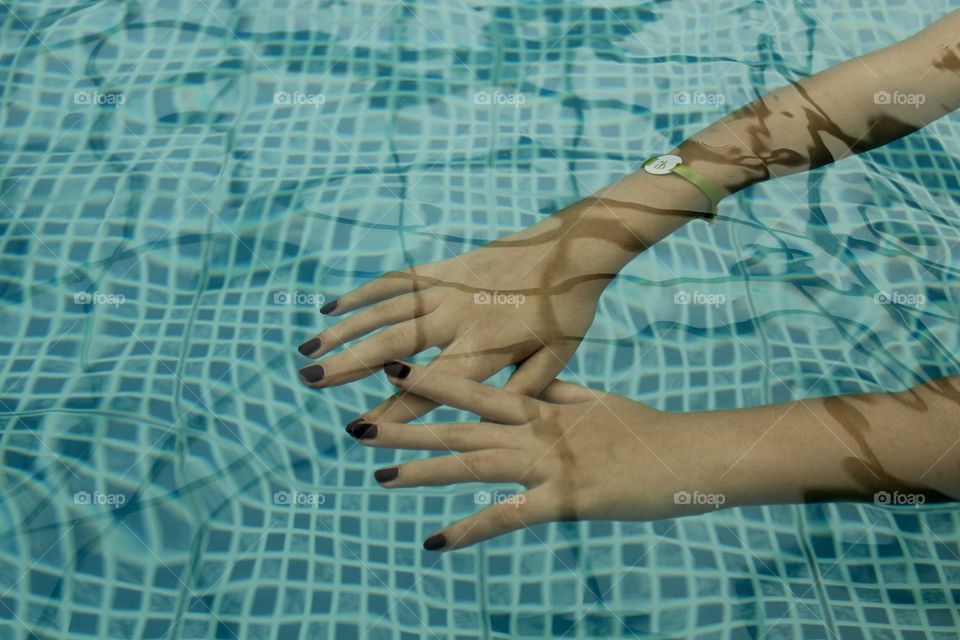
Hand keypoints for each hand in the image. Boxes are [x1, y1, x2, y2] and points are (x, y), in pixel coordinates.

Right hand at [297, 201, 644, 422]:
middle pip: (394, 345)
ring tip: (308, 350)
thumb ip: (520, 392)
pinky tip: (332, 308)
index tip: (359, 430)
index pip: (433, 387)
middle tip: (310, 380)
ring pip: (384, 311)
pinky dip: (362, 294)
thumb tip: (487, 424)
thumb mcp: (556, 360)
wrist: (574, 248)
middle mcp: (458, 317)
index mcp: (486, 347)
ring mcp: (447, 289)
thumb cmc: (568, 310)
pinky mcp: (445, 268)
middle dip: (349, 365)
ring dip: (344, 330)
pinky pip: (395, 281)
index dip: (395, 411)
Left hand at [346, 361, 727, 550]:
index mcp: (543, 406)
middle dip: (409, 425)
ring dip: (424, 470)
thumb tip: (535, 386)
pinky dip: (470, 528)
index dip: (433, 381)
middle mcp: (536, 430)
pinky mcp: (564, 497)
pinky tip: (436, 540)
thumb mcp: (598, 403)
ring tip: (380, 474)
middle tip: (359, 425)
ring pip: (474, 464)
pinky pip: (508, 515)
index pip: (477, 390)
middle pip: (460, 427)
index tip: (395, 371)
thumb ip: (560, 395)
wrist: (689, 454)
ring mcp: (547, 462)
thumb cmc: (646, 430)